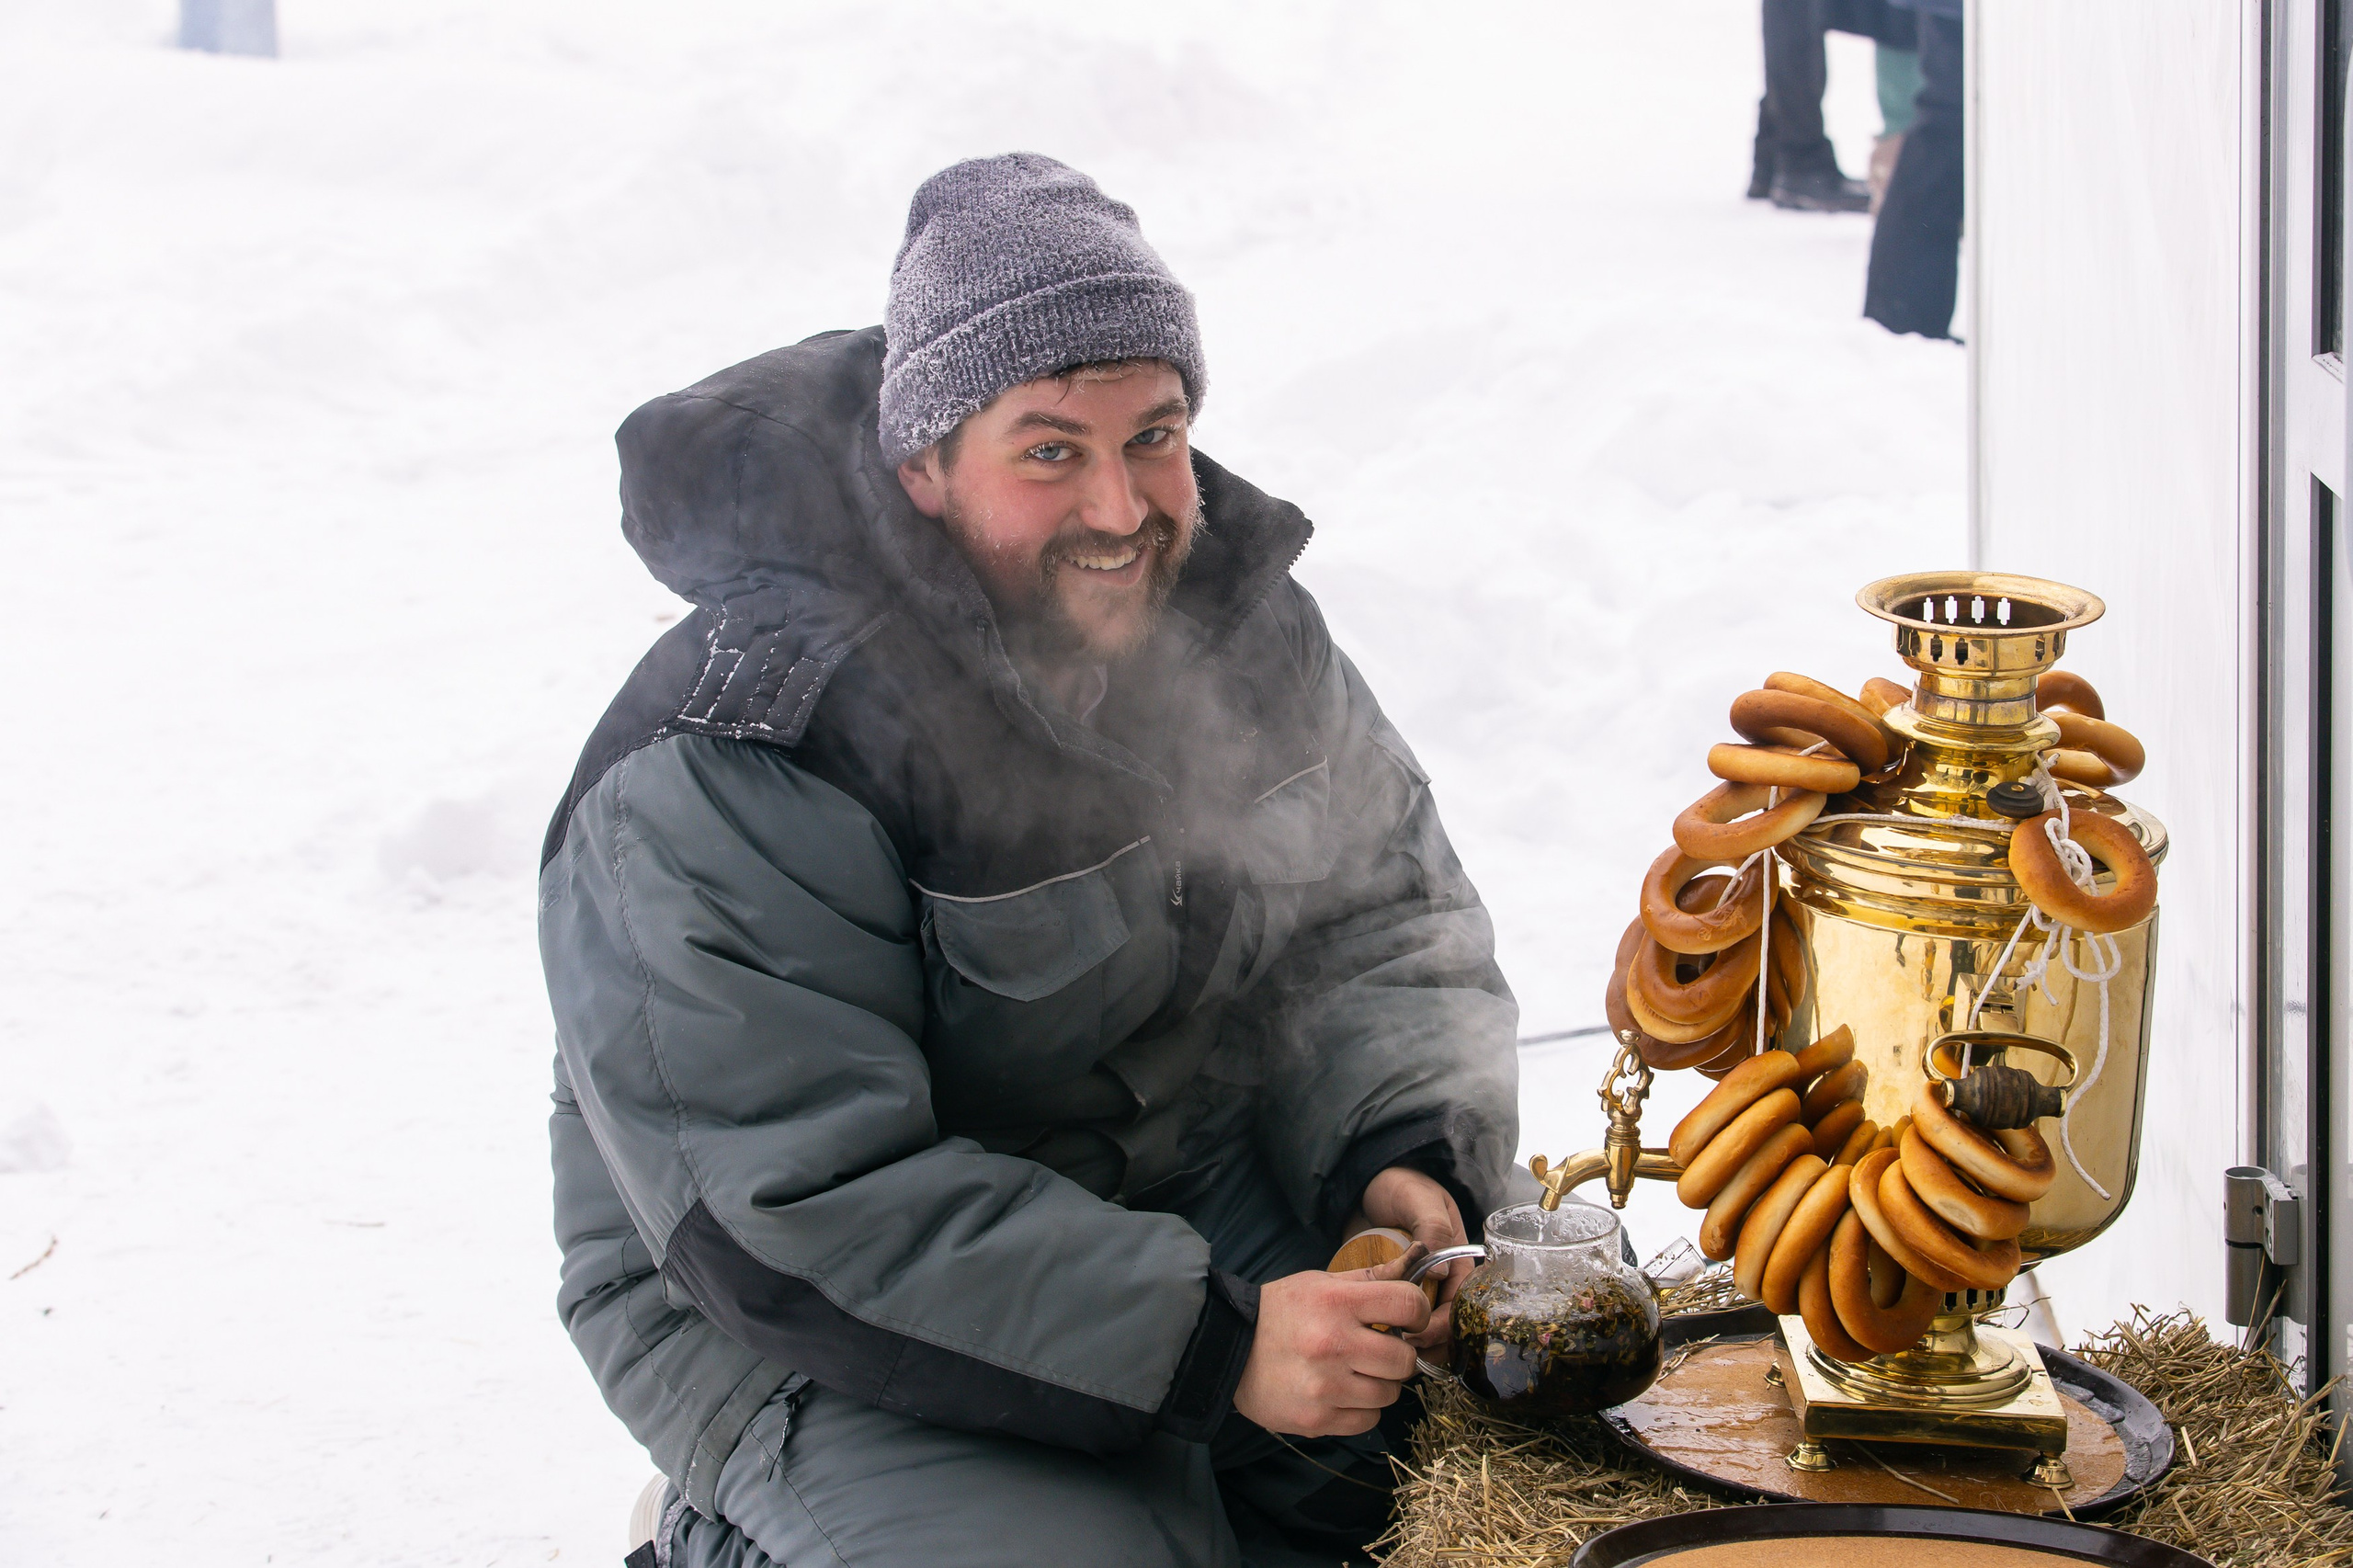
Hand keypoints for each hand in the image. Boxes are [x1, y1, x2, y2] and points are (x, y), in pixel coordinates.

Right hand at [1231, 1255, 1429, 1436]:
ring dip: (1379, 1384)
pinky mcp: (1317, 1419)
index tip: (1408, 1319)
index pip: (1407, 1304)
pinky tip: (1342, 1393)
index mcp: (1337, 1303)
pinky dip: (1361, 1409)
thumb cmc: (1279, 1312)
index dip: (1417, 1312)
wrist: (1227, 1349)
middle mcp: (1333, 1343)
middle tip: (1379, 1350)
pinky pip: (1367, 1420)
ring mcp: (1325, 1386)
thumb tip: (1417, 1262)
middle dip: (1398, 1355)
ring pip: (1389, 1394)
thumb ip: (1369, 1277)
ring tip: (1356, 1372)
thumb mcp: (1320, 1282)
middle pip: (1404, 1359)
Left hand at [1357, 1166, 1469, 1350]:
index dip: (1441, 1327)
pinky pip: (1394, 1318)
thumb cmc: (1400, 1185)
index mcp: (1457, 1263)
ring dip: (1405, 1343)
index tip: (1416, 1334)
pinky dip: (1387, 1331)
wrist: (1366, 1181)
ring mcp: (1416, 1288)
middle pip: (1441, 1325)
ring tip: (1382, 1347)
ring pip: (1419, 1328)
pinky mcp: (1392, 1291)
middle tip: (1395, 1347)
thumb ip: (1433, 1228)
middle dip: (1424, 1343)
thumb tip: (1440, 1273)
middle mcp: (1440, 1280)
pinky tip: (1371, 1339)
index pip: (1459, 1307)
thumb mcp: (1419, 1200)